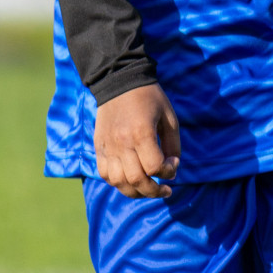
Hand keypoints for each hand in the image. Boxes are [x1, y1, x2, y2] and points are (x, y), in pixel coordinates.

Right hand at [94, 83, 180, 198]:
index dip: (168, 171)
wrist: (119, 80)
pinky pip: (105, 174)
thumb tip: (172, 170)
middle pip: (137, 180)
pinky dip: (118, 182)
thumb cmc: (149, 98)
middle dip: (154, 191)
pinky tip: (130, 180)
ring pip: (119, 182)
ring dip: (136, 192)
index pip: (155, 167)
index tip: (173, 163)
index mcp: (142, 133)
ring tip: (148, 190)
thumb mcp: (169, 117)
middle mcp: (122, 143)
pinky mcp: (99, 147)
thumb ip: (173, 145)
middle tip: (165, 190)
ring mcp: (108, 146)